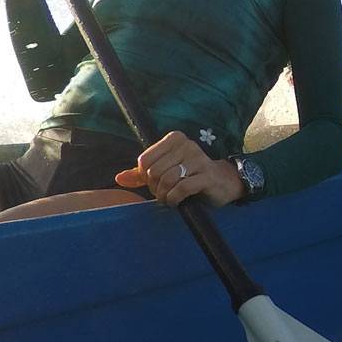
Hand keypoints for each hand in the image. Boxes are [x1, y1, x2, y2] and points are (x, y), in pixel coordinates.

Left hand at [115, 131, 245, 205]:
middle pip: (154, 171)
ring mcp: (198, 159)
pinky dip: (174, 198)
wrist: (222, 182)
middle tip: (162, 193)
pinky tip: (176, 202)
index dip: (144, 176)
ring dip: (164, 195)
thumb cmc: (190, 175)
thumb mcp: (165, 171)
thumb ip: (141, 174)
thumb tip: (119, 178)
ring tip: (167, 199)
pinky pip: (182, 188)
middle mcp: (187, 145)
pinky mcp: (207, 175)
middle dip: (155, 188)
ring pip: (167, 179)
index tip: (155, 183)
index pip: (145, 159)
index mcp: (174, 139)